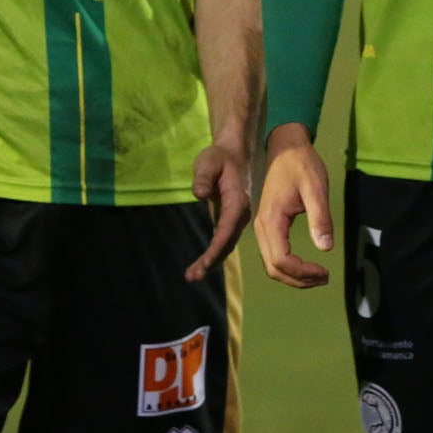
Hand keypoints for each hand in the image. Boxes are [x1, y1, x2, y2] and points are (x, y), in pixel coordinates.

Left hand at [185, 144, 251, 281]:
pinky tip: (199, 267)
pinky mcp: (228, 222)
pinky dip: (212, 256)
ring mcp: (236, 220)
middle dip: (212, 261)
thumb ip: (203, 176)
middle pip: (227, 243)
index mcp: (237, 201)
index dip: (216, 248)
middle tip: (192, 276)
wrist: (231, 156)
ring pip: (225, 246)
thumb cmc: (218, 158)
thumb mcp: (208, 161)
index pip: (226, 229)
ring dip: (211, 262)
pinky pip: (222, 242)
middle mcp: (240, 214)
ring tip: (192, 276)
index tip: (204, 263)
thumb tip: (198, 193)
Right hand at [252, 124, 333, 288]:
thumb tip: (326, 248)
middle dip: (299, 279)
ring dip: (294, 276)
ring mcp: (263, 226)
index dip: (302, 272)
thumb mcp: (316, 187)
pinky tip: (306, 265)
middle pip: (274, 268)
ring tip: (318, 275)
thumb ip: (320, 217)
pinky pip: (274, 254)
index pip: (281, 260)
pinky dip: (289, 267)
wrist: (287, 147)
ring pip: (272, 265)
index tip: (325, 271)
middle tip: (324, 278)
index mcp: (271, 220)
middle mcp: (262, 227)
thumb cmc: (302, 165)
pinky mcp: (268, 225)